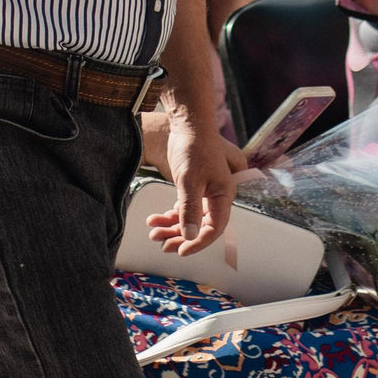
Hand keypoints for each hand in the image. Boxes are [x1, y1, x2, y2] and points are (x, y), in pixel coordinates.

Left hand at [149, 102, 238, 254]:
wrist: (187, 126)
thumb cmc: (194, 149)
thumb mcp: (190, 181)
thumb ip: (190, 210)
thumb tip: (190, 236)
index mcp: (223, 196)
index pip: (214, 228)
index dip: (199, 243)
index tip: (180, 251)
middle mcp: (217, 198)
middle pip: (201, 227)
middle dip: (181, 237)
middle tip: (162, 245)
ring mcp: (205, 194)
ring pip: (189, 220)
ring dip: (172, 228)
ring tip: (153, 232)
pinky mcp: (193, 189)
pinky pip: (182, 209)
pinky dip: (169, 216)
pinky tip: (154, 219)